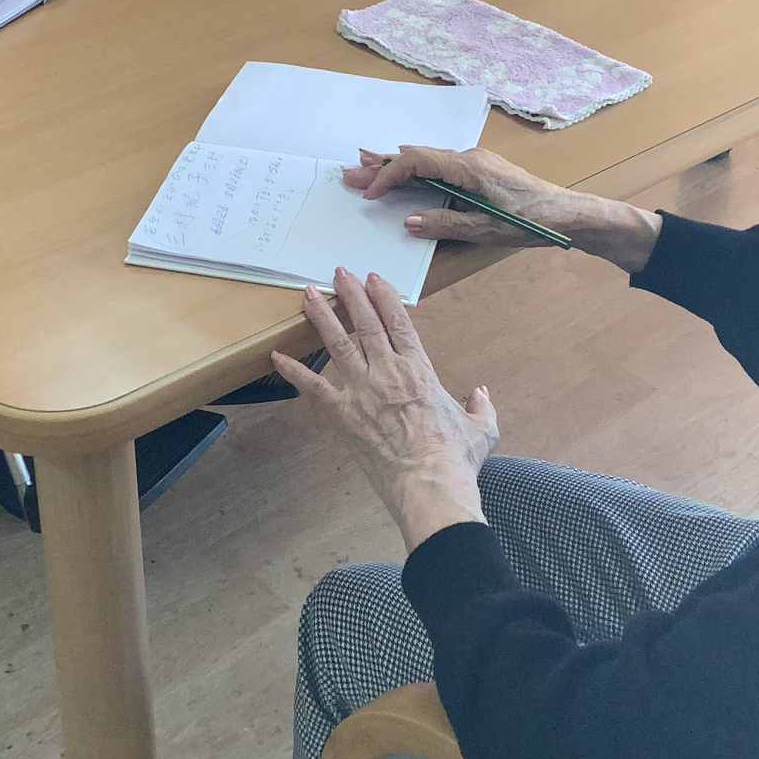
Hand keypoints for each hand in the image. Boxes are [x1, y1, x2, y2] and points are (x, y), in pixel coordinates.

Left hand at [272, 270, 496, 551]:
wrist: (429, 485)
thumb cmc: (456, 459)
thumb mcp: (482, 428)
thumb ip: (481, 405)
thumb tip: (481, 393)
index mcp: (420, 369)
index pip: (399, 321)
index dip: (385, 296)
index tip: (374, 277)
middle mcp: (389, 371)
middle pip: (366, 322)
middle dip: (351, 294)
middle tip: (339, 272)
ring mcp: (363, 391)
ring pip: (338, 344)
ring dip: (322, 316)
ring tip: (308, 294)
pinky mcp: (343, 414)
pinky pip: (313, 387)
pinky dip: (294, 371)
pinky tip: (277, 355)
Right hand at [345, 146, 663, 272]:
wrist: (570, 214)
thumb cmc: (532, 222)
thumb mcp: (485, 230)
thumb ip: (444, 224)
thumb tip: (408, 222)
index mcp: (468, 168)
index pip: (416, 162)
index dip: (388, 176)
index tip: (368, 194)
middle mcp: (469, 158)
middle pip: (417, 156)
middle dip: (381, 165)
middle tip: (349, 171)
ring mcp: (476, 162)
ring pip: (427, 159)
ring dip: (397, 166)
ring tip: (367, 165)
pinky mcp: (482, 170)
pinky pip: (440, 164)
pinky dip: (416, 169)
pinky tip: (407, 172)